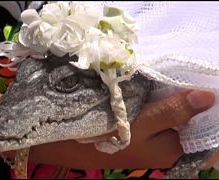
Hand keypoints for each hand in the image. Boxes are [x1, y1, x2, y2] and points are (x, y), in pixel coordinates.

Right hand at [25, 90, 214, 168]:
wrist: (72, 142)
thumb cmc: (108, 135)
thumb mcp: (144, 123)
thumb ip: (175, 111)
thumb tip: (208, 96)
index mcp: (172, 148)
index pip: (197, 119)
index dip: (195, 97)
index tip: (187, 77)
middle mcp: (164, 146)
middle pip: (181, 114)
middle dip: (177, 93)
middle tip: (169, 73)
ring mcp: (149, 137)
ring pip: (165, 109)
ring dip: (163, 93)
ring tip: (156, 77)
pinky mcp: (137, 128)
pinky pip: (151, 109)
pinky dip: (150, 97)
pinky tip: (144, 86)